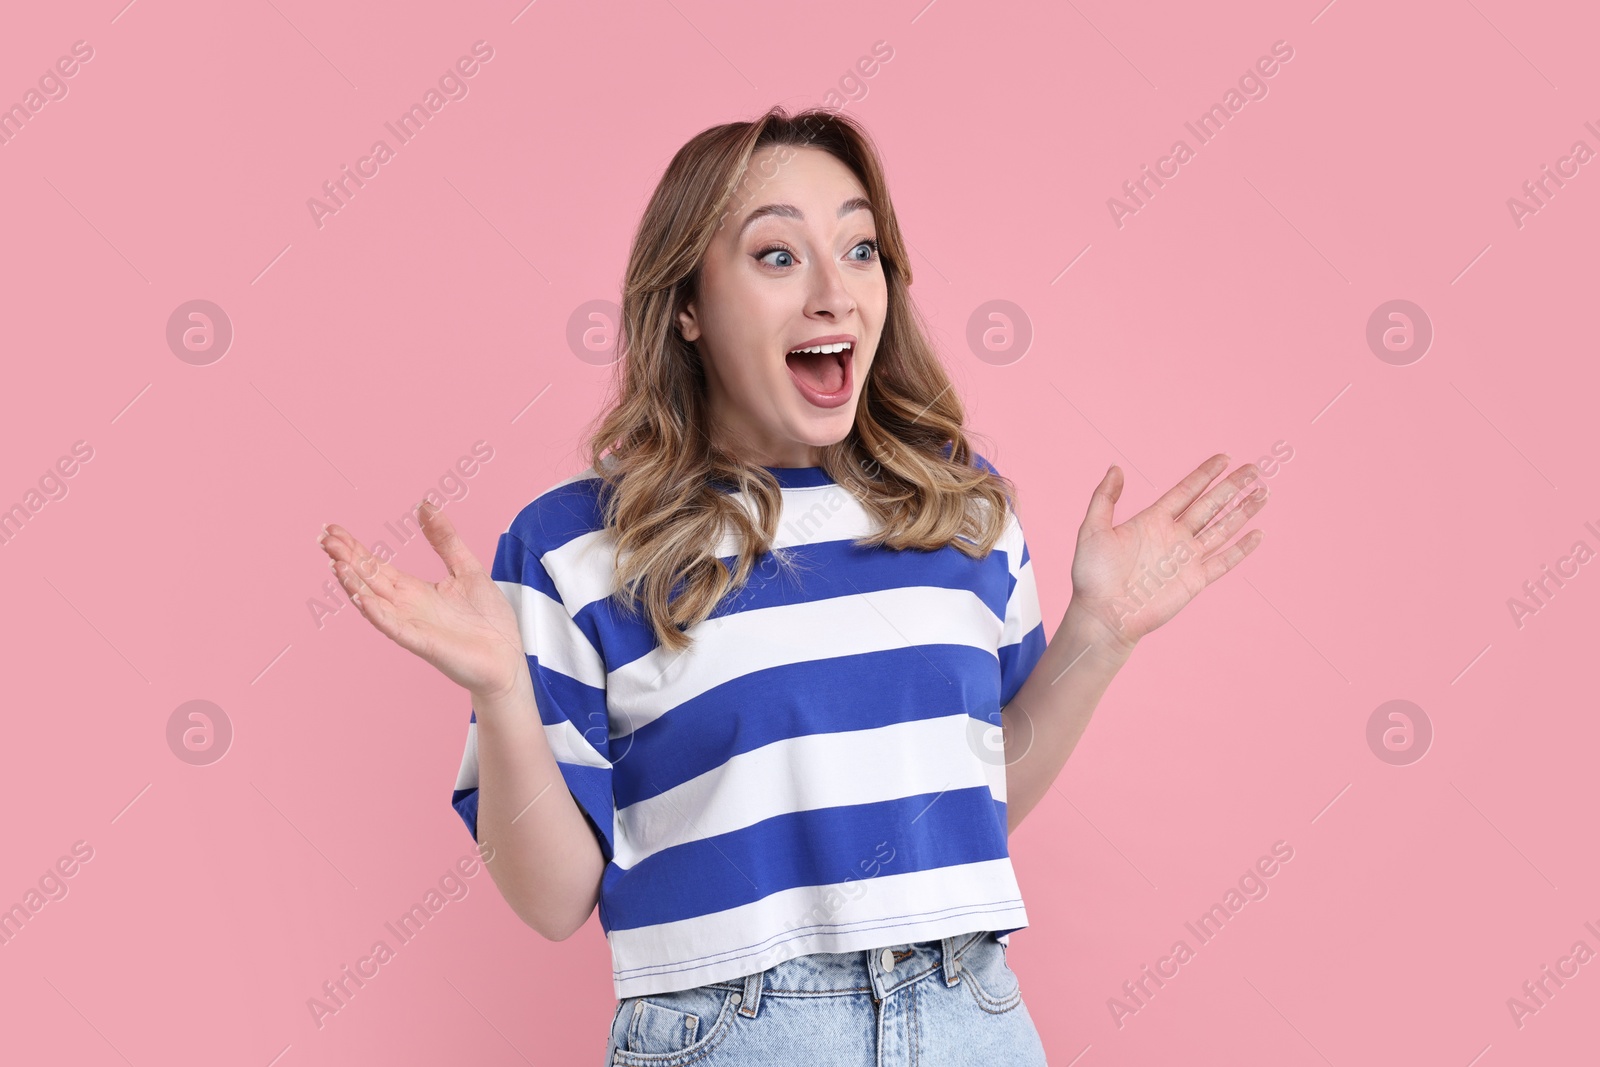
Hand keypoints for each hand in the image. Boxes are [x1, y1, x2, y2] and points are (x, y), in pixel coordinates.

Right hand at [316, 501, 526, 699]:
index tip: (333, 530)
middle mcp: (406, 607)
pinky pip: (395, 627)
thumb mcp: (467, 567)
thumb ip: (445, 539)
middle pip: (368, 580)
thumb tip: (425, 505)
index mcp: (414, 590)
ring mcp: (412, 626)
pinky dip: (377, 613)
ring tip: (335, 564)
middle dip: (346, 559)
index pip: (376, 566)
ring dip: (354, 584)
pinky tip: (361, 598)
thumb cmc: (487, 618)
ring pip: (375, 602)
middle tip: (324, 538)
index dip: (355, 548)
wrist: (508, 656)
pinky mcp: (424, 643)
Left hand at [1068, 454, 1268, 651]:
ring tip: (1263, 493)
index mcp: (1152, 520)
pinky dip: (1242, 548)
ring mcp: (1186, 558)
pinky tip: (1258, 533)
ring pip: (1222, 528)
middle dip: (1232, 487)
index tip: (1225, 458)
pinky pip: (1224, 561)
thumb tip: (1115, 468)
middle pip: (1210, 505)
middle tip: (1254, 469)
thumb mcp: (1092, 529)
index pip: (1186, 491)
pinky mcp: (1195, 580)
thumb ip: (1104, 497)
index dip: (1206, 474)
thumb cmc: (1091, 575)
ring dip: (1243, 511)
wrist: (1102, 615)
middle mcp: (1173, 535)